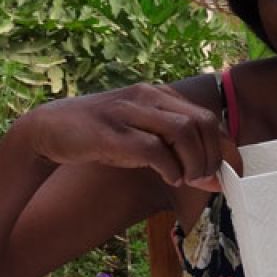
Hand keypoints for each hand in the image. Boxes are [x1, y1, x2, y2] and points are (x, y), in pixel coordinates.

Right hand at [20, 83, 241, 190]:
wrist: (49, 129)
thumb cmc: (104, 136)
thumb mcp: (145, 139)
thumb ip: (180, 154)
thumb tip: (216, 181)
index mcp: (160, 95)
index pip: (207, 118)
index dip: (223, 148)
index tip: (226, 174)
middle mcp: (148, 96)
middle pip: (202, 122)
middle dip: (211, 156)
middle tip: (204, 179)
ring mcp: (129, 112)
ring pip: (183, 131)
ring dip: (193, 161)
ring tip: (187, 179)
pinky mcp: (111, 132)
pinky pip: (153, 148)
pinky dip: (169, 167)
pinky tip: (168, 178)